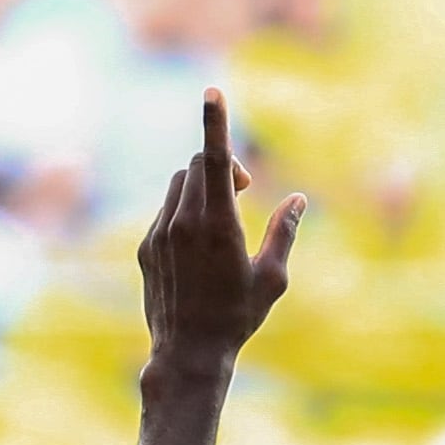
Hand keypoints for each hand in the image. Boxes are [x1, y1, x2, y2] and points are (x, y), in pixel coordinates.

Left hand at [139, 89, 304, 377]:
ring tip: (221, 221)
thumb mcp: (272, 278)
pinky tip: (199, 248)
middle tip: (242, 190)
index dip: (215, 123)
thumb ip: (284, 231)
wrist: (188, 353)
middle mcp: (185, 224)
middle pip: (197, 166)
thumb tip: (297, 198)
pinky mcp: (147, 246)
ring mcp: (160, 233)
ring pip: (179, 185)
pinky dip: (184, 212)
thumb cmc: (239, 317)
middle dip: (220, 165)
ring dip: (201, 187)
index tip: (212, 91)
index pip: (213, 161)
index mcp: (219, 227)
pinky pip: (166, 211)